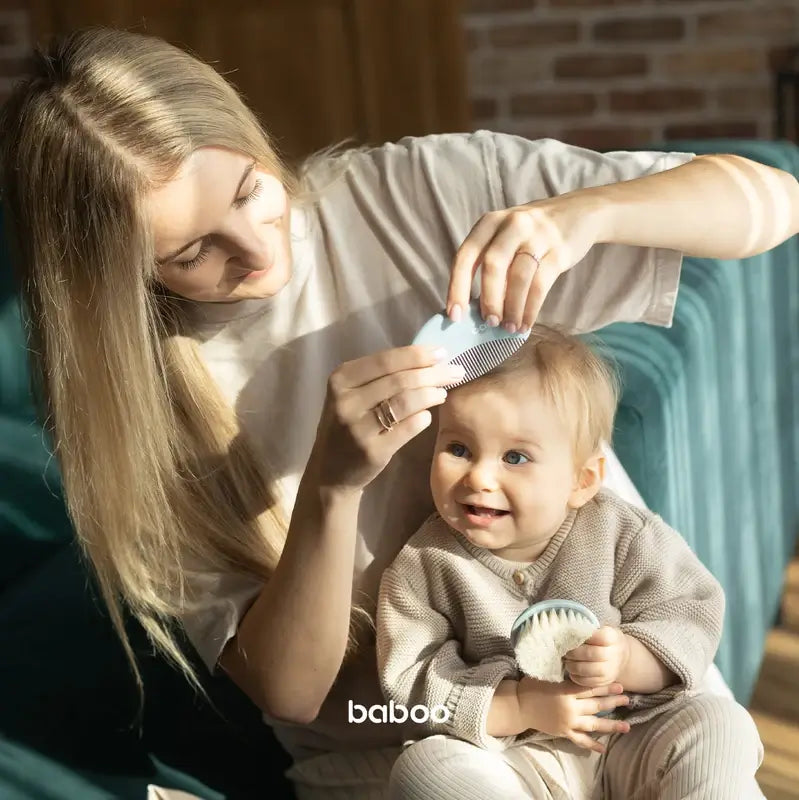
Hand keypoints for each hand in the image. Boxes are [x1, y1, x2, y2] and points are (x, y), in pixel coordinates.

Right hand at [305, 345, 462, 490]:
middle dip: (433, 374)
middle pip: (400, 379)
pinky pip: (409, 427)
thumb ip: (381, 376)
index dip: (417, 354)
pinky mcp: (373, 451)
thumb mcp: (353, 394)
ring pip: (407, 401)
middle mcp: (346, 401)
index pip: (386, 360)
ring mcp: (358, 427)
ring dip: (432, 394)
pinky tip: (427, 416)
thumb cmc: (350, 424)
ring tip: (442, 393)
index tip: (442, 353)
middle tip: (456, 372)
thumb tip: (428, 358)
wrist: (331, 470)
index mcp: (341, 379)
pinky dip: (424, 418)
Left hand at [447, 192, 604, 332]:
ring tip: (509, 328)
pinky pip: (541, 284)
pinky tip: (525, 323)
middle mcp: (511, 225)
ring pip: (519, 277)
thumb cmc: (531, 234)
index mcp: (489, 223)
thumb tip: (472, 309)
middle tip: (489, 323)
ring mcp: (537, 235)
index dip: (457, 287)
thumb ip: (488, 263)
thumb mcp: (505, 236)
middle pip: (493, 266)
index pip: (465, 256)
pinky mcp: (559, 250)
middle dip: (489, 299)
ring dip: (512, 308)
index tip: (454, 316)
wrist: (578, 212)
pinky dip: (530, 309)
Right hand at [517, 676, 630, 752]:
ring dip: (611, 725)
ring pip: (593, 724)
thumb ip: (561, 672)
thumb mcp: (545, 674)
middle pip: (596, 705)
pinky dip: (592, 745)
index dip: (605, 686)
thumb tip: (576, 661)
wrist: (518, 706)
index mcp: (565, 691)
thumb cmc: (530, 686)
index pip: (590, 688)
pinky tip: (603, 748)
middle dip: (613, 702)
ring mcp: (567, 722)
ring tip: (626, 726)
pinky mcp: (563, 732)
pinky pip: (580, 740)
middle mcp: (570, 708)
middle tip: (627, 700)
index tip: (619, 685)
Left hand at [563, 626, 630, 687]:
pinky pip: (587, 682)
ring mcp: (610, 670)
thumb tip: (566, 632)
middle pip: (591, 654)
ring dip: (572, 665)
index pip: (598, 636)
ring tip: (567, 660)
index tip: (571, 636)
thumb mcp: (600, 630)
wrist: (619, 657)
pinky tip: (572, 670)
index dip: (582, 636)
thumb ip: (586, 631)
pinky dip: (575, 676)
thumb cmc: (603, 640)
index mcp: (612, 637)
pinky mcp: (604, 681)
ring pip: (587, 669)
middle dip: (574, 652)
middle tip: (565, 651)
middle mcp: (613, 654)